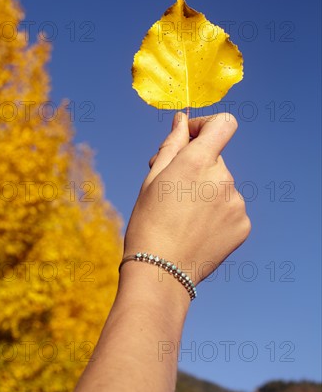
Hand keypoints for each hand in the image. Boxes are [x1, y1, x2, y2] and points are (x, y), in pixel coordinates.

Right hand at [123, 112, 250, 284]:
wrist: (160, 272)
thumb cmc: (148, 221)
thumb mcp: (153, 178)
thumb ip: (173, 144)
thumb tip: (182, 120)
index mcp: (198, 161)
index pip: (223, 124)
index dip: (206, 125)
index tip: (190, 137)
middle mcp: (224, 179)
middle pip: (216, 158)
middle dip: (196, 165)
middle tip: (172, 188)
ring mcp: (237, 203)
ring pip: (222, 184)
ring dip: (206, 190)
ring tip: (183, 215)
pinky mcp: (244, 224)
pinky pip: (231, 206)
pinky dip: (217, 212)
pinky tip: (197, 229)